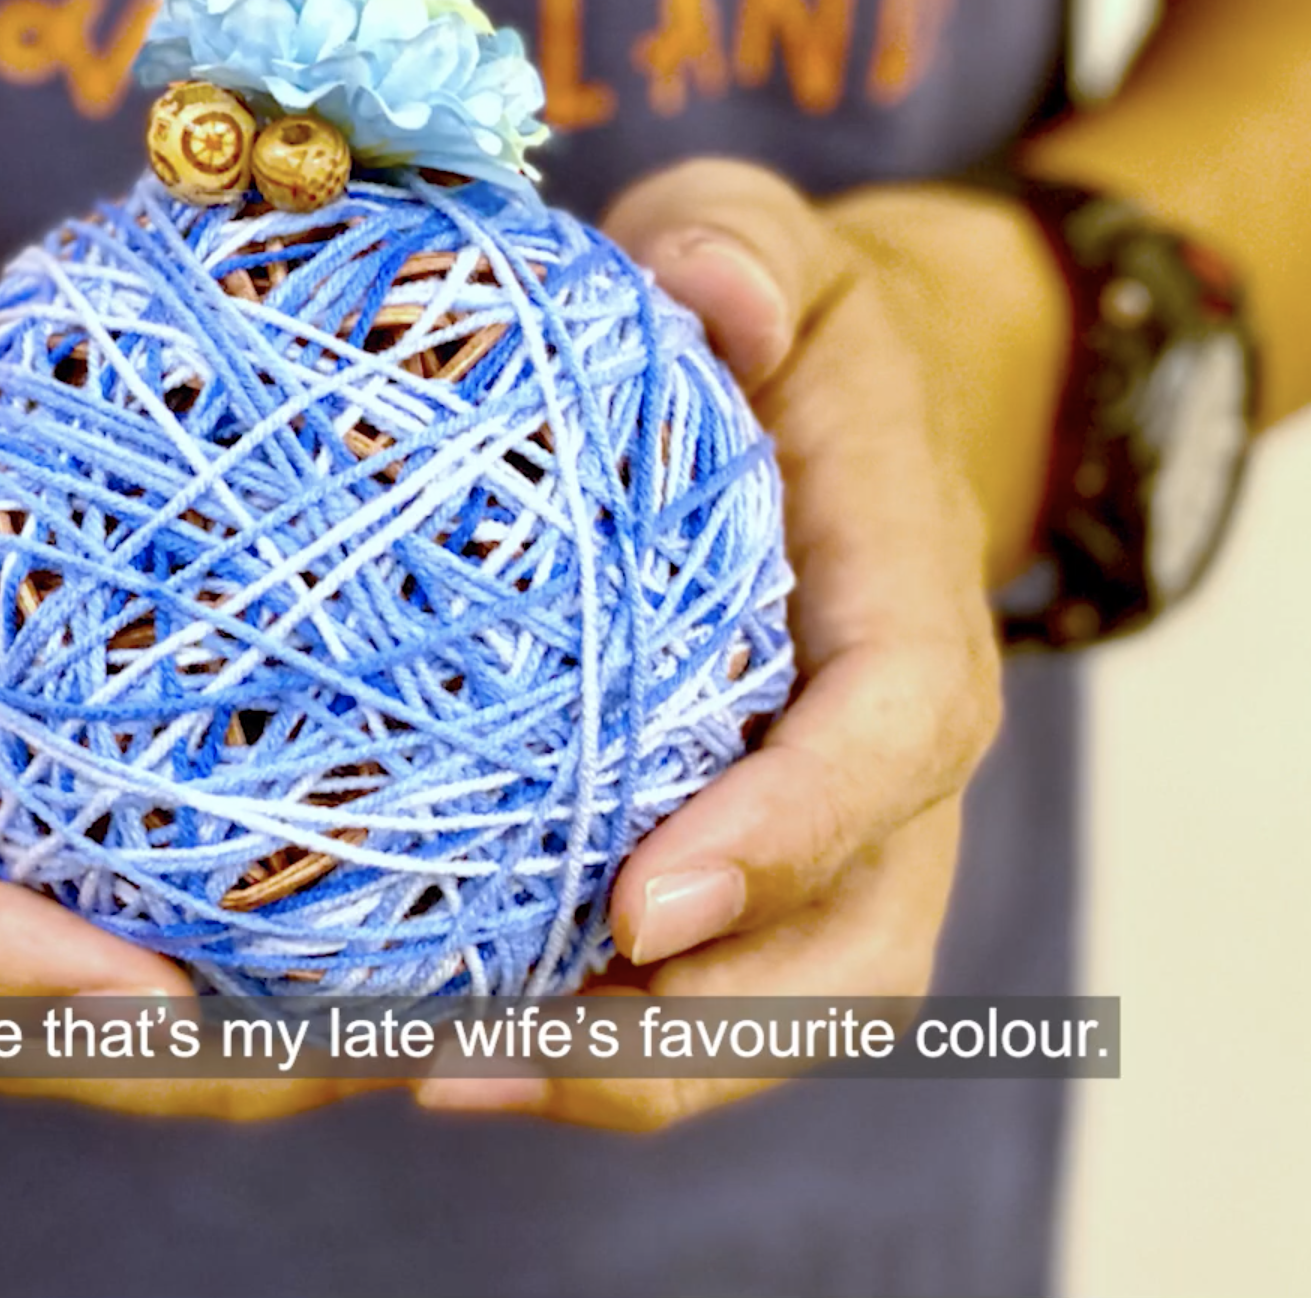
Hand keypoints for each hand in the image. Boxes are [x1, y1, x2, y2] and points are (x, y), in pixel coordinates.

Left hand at [417, 157, 1067, 1126]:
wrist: (824, 400)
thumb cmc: (774, 322)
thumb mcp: (762, 240)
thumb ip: (744, 250)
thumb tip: (709, 288)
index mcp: (905, 609)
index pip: (893, 739)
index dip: (790, 834)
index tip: (646, 900)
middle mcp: (881, 760)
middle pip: (849, 950)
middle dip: (693, 1036)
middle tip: (492, 1056)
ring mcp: (815, 830)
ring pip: (767, 1008)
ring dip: (609, 1070)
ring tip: (422, 1071)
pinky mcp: (728, 856)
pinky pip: (677, 984)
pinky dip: (565, 1030)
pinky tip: (405, 1029)